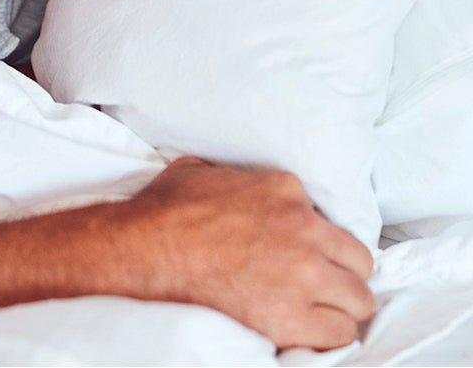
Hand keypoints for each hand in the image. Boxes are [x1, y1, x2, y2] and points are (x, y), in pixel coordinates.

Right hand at [105, 156, 375, 350]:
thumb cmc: (164, 208)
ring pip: (359, 299)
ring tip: (318, 311)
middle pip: (358, 260)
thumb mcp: (199, 170)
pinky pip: (339, 333)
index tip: (301, 252)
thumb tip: (227, 178)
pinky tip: (305, 330)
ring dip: (340, 306)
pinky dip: (326, 334)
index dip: (315, 240)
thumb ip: (231, 174)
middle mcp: (303, 227)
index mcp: (284, 189)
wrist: (144, 248)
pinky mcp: (292, 315)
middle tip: (321, 285)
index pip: (328, 219)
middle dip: (343, 274)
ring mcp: (302, 272)